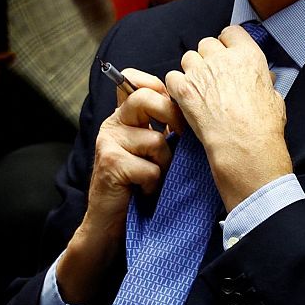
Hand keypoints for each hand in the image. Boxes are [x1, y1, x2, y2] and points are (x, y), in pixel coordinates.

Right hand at [59, 69, 183, 304]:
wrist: (110, 224)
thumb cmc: (138, 186)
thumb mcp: (151, 151)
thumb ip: (162, 127)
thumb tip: (195, 108)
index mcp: (123, 116)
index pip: (135, 80)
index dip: (158, 85)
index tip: (174, 104)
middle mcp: (113, 124)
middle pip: (147, 98)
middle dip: (172, 116)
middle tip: (181, 138)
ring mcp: (109, 142)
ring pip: (156, 140)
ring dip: (164, 164)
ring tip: (155, 177)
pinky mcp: (111, 164)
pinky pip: (150, 168)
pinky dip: (153, 183)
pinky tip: (143, 190)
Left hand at [166, 24, 290, 210]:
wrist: (244, 146)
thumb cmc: (262, 127)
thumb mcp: (275, 98)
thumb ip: (265, 82)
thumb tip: (266, 80)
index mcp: (248, 55)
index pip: (231, 33)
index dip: (226, 43)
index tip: (226, 54)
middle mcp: (223, 58)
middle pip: (206, 43)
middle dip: (207, 58)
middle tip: (212, 76)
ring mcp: (201, 72)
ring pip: (188, 58)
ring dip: (191, 71)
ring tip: (199, 90)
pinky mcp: (184, 88)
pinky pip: (172, 77)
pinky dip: (176, 87)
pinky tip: (185, 99)